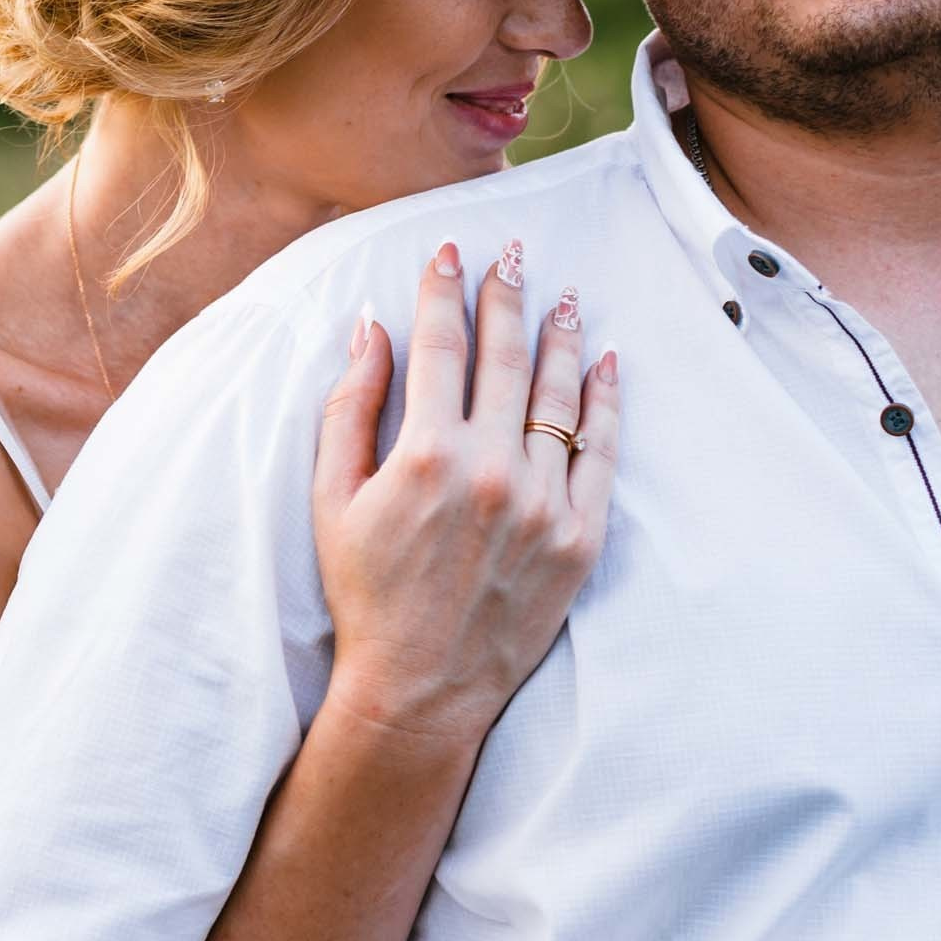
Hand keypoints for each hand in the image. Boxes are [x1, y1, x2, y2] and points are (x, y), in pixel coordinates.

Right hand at [310, 238, 619, 744]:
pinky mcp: (580, 537)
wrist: (421, 688)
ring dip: (560, 337)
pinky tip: (606, 364)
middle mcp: (490, 469)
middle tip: (514, 254)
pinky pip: (601, 453)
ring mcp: (542, 503)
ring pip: (558, 396)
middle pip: (504, 356)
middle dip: (507, 295)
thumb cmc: (366, 592)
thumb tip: (370, 329)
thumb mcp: (333, 498)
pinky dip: (606, 402)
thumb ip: (349, 407)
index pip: (438, 346)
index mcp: (424, 453)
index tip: (448, 252)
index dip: (443, 291)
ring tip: (564, 296)